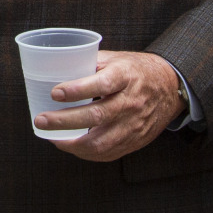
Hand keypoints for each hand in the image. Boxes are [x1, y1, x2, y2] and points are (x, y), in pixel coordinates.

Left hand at [43, 51, 186, 162]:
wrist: (170, 87)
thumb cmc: (136, 70)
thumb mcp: (116, 59)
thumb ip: (90, 63)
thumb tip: (56, 67)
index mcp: (126, 76)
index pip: (102, 84)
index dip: (77, 90)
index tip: (55, 93)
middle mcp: (131, 102)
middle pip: (97, 116)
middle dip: (64, 121)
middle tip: (41, 120)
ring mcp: (134, 124)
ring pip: (101, 142)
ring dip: (72, 143)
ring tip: (51, 137)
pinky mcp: (136, 140)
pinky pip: (108, 153)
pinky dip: (86, 153)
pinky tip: (71, 146)